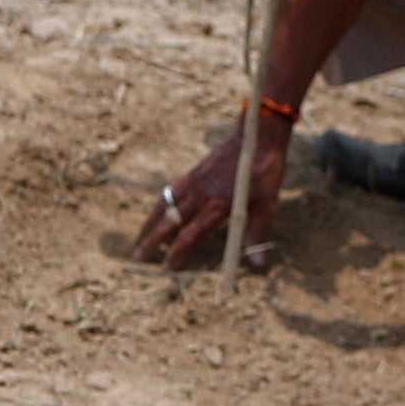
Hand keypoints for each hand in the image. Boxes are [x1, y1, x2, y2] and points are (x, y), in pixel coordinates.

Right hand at [132, 118, 295, 270]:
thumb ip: (256, 235)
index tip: (165, 267)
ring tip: (138, 239)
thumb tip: (258, 263)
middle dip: (151, 241)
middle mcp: (199, 196)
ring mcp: (192, 183)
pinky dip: (158, 205)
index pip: (190, 235)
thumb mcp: (267, 206)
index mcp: (216, 206)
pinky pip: (168, 192)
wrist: (256, 138)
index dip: (176, 253)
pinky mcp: (191, 174)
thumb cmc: (263, 173)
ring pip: (163, 206)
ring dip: (148, 224)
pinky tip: (155, 212)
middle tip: (137, 257)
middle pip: (168, 222)